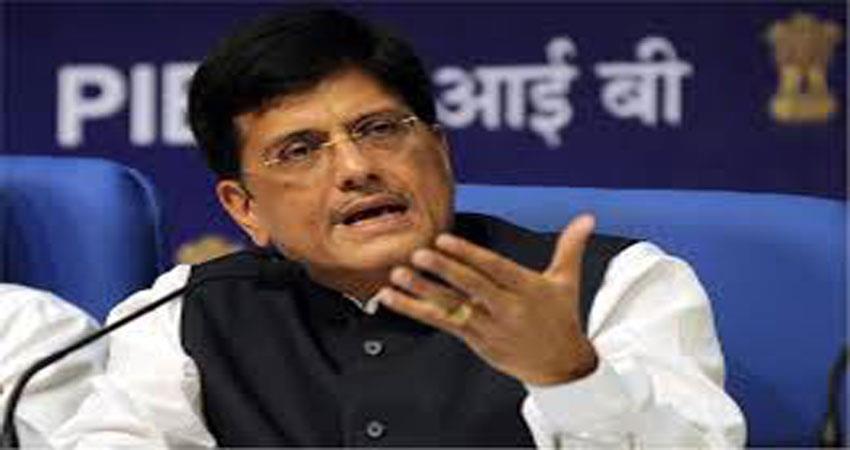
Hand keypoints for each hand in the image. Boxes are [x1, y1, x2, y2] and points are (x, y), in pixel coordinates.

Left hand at [378, 214, 597, 385]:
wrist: (562, 368)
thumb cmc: (561, 319)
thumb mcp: (566, 282)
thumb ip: (569, 247)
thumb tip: (586, 218)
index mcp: (527, 289)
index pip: (494, 269)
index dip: (469, 255)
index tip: (445, 240)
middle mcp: (507, 309)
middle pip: (472, 287)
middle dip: (445, 270)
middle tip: (419, 254)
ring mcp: (488, 327)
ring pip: (452, 306)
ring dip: (423, 290)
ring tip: (398, 274)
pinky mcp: (475, 340)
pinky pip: (442, 322)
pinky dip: (415, 309)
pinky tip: (392, 297)